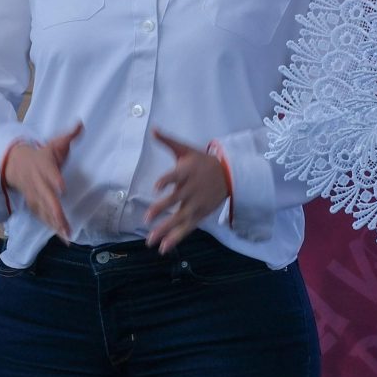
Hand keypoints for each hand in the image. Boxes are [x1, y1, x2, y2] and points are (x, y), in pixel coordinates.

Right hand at [3, 121, 82, 242]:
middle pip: (46, 198)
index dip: (54, 180)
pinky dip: (51, 227)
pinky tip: (61, 236)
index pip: (49, 173)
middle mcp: (38, 183)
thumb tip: (81, 124)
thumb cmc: (41, 155)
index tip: (61, 188)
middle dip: (55, 211)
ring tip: (66, 235)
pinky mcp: (35, 204)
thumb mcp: (54, 143)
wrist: (15, 164)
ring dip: (55, 224)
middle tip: (64, 222)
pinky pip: (43, 217)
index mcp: (44, 166)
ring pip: (44, 211)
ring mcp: (35, 195)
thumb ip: (69, 136)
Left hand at [145, 131, 229, 254]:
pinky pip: (187, 228)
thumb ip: (168, 141)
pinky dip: (176, 238)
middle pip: (176, 199)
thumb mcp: (187, 149)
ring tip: (150, 240)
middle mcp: (192, 188)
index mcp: (188, 170)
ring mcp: (196, 203)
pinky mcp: (200, 214)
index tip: (156, 187)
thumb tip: (152, 129)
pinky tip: (163, 247)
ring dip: (166, 229)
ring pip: (180, 218)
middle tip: (147, 218)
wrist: (230, 174)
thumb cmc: (203, 162)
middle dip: (162, 209)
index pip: (176, 175)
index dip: (167, 180)